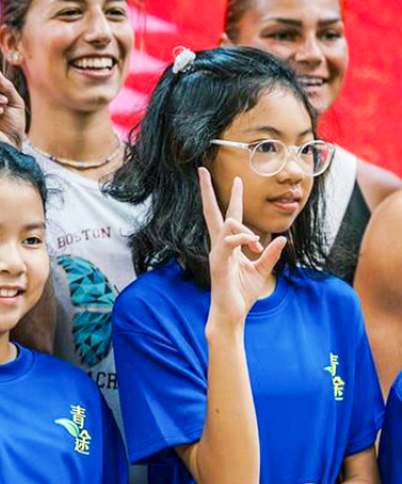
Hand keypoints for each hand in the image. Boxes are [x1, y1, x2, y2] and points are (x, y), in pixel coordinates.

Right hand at [198, 168, 285, 325]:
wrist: (231, 313)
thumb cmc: (241, 294)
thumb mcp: (261, 270)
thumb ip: (269, 255)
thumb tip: (280, 239)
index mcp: (228, 245)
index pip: (227, 216)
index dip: (231, 197)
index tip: (236, 179)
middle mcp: (219, 244)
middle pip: (211, 211)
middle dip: (206, 190)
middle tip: (202, 170)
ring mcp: (217, 252)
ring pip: (227, 224)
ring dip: (246, 231)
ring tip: (257, 247)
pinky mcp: (218, 261)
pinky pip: (230, 241)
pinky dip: (244, 239)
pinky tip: (254, 245)